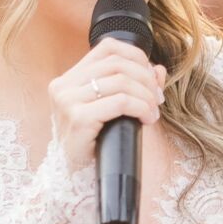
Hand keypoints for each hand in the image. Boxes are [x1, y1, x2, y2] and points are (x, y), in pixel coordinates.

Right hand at [48, 41, 166, 169]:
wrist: (75, 175)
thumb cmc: (94, 141)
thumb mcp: (112, 109)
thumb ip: (134, 86)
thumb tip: (159, 69)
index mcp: (69, 78)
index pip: (107, 47)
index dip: (136, 56)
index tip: (151, 78)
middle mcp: (64, 86)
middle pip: (117, 64)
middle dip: (146, 79)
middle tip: (158, 99)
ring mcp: (67, 101)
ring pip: (121, 82)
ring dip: (146, 96)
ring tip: (153, 112)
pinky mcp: (78, 118)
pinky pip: (119, 102)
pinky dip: (140, 107)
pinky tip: (146, 119)